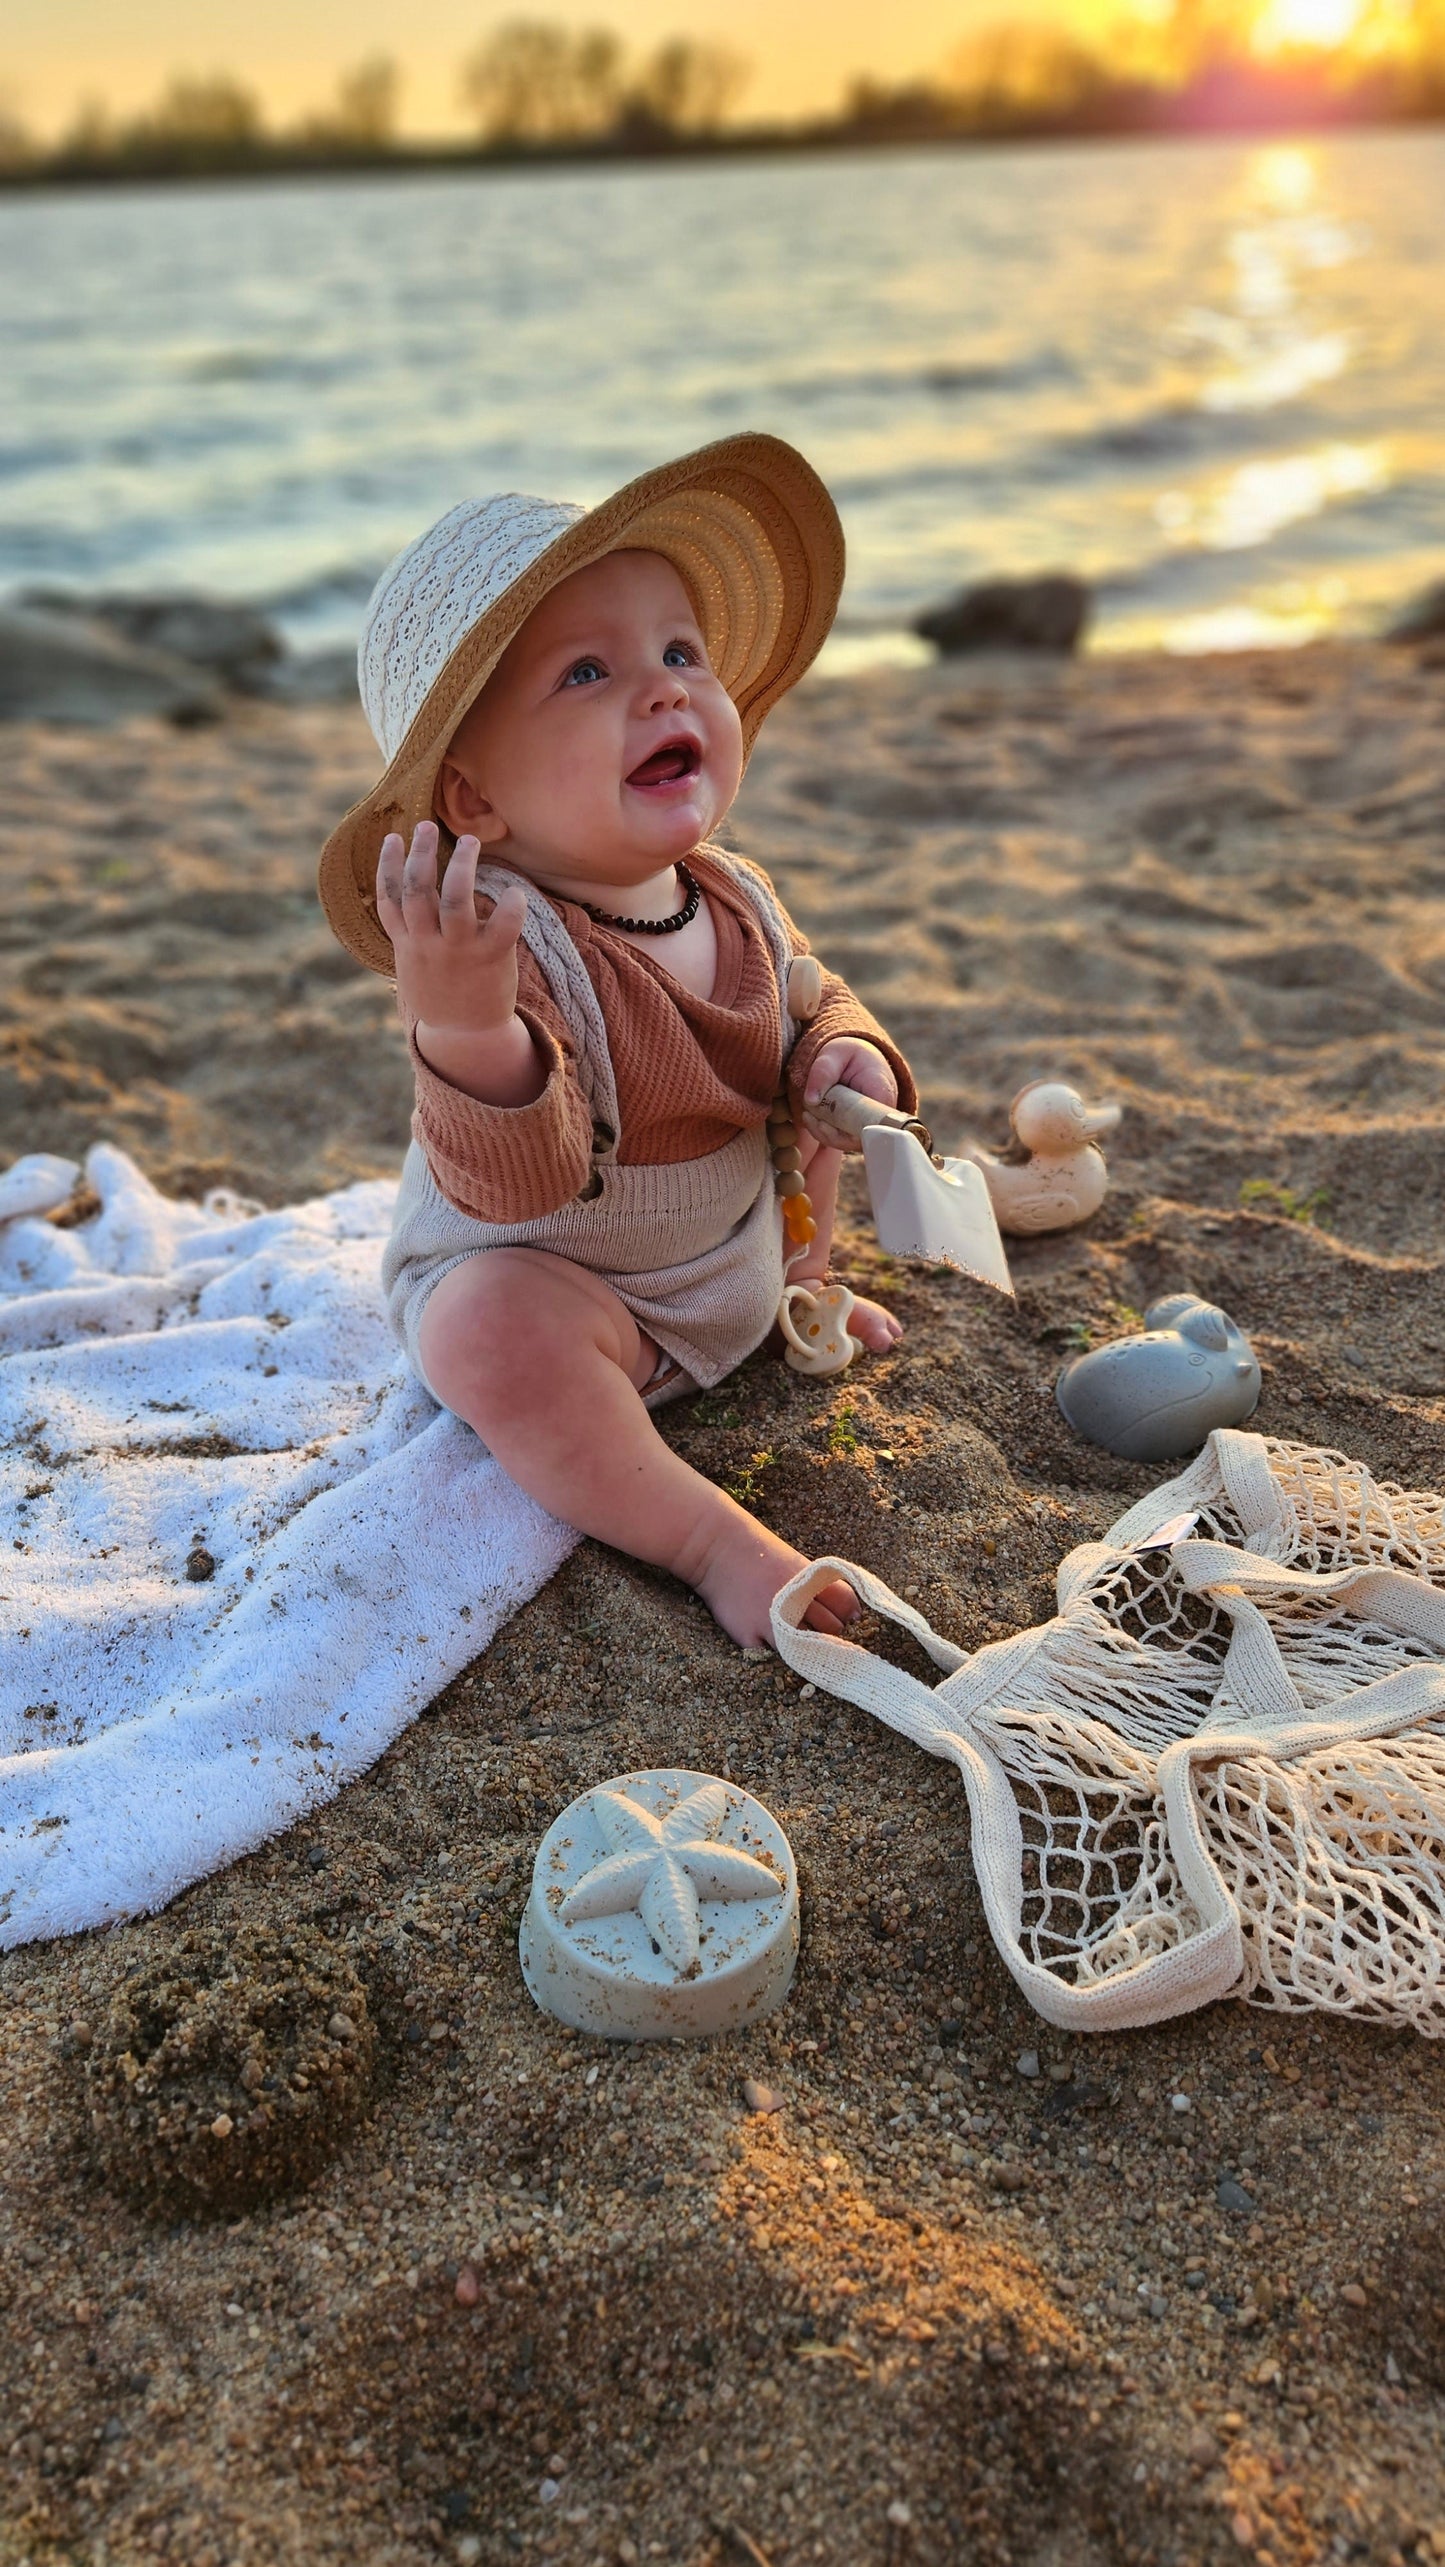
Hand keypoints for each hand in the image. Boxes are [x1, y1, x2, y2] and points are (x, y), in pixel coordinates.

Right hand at [377, 822, 544, 1107]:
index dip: (388, 865)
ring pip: (453, 901)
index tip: (393, 837)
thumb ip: (412, 935)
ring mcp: (458, 952)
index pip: (389, 899)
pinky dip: (509, 906)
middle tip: (428, 825)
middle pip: (417, 891)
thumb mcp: (415, 968)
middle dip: (420, 854)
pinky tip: (514, 892)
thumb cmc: (443, 996)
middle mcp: (428, 945)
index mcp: (408, 944)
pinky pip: (501, 927)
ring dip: (461, 866)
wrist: (467, 1038)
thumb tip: (407, 906)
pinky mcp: (490, 960)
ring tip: (471, 841)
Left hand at [801, 1038, 897, 1149]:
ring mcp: (873, 1125)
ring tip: (808, 1112)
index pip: (870, 1125)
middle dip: (828, 1132)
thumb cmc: (849, 1055)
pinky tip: (812, 1118)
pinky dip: (825, 1133)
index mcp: (881, 1093)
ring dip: (823, 1132)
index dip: (845, 1132)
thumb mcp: (835, 1053)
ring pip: (848, 1142)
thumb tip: (811, 1100)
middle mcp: (882, 1114)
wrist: (858, 1059)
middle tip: (808, 1114)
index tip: (821, 1121)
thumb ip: (823, 1072)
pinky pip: (843, 1140)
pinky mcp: (861, 1131)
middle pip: (857, 1138)